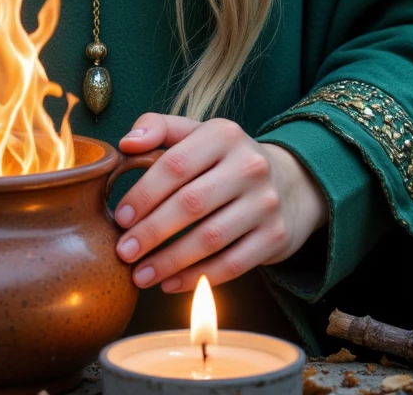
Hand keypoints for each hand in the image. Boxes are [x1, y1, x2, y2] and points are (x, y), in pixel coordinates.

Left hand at [113, 114, 328, 291]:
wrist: (292, 183)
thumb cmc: (226, 159)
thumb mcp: (198, 133)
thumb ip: (158, 128)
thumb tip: (125, 144)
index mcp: (224, 135)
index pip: (175, 165)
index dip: (144, 193)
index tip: (120, 217)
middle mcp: (249, 166)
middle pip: (191, 204)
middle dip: (151, 232)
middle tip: (124, 252)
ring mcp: (265, 203)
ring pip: (210, 239)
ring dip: (169, 261)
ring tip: (141, 274)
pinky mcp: (275, 237)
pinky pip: (232, 264)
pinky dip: (198, 277)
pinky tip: (170, 283)